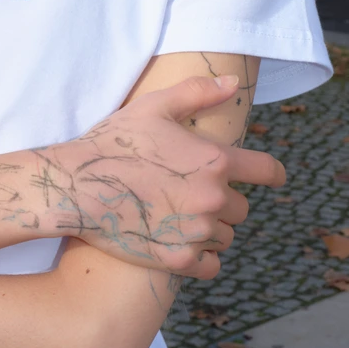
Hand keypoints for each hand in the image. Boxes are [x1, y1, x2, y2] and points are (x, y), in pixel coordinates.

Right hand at [33, 74, 285, 278]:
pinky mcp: (177, 260)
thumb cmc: (113, 143)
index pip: (267, 171)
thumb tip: (232, 81)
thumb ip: (198, 92)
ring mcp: (196, 233)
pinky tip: (182, 242)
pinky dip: (202, 257)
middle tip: (193, 192)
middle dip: (224, 200)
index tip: (273, 177)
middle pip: (241, 208)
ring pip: (225, 236)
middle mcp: (213, 200)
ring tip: (181, 216)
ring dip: (212, 228)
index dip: (272, 173)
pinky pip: (211, 265)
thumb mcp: (153, 106)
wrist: (75, 187)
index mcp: (215, 161)